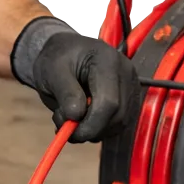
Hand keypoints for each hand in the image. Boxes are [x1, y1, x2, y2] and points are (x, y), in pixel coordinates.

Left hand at [11, 17, 140, 143]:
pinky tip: (83, 119)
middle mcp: (126, 73)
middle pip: (117, 116)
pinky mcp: (130, 98)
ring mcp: (131, 86)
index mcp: (107, 61)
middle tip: (65, 128)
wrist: (67, 51)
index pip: (109, 102)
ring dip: (94, 130)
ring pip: (119, 123)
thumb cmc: (58, 58)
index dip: (91, 124)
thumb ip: (65, 92)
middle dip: (90, 130)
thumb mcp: (52, 71)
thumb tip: (76, 116)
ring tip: (71, 118)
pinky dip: (100, 128)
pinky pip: (119, 123)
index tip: (69, 132)